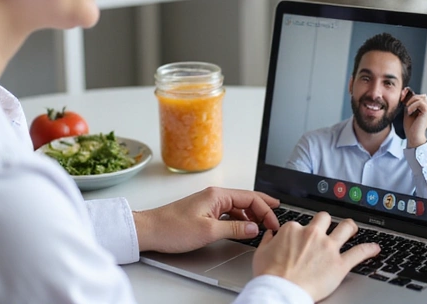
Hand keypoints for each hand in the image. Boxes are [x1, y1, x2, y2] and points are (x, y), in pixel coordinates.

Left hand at [133, 186, 279, 252]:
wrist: (150, 230)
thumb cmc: (173, 228)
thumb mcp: (208, 231)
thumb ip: (234, 230)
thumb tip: (254, 228)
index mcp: (217, 195)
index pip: (250, 198)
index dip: (266, 210)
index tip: (274, 223)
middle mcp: (214, 195)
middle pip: (246, 199)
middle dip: (263, 208)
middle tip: (276, 219)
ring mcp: (209, 203)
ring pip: (238, 207)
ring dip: (252, 215)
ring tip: (263, 224)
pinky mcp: (204, 212)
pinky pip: (229, 213)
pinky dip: (240, 219)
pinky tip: (244, 228)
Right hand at [252, 212, 379, 301]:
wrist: (280, 290)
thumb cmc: (269, 275)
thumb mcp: (261, 252)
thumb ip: (267, 240)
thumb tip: (270, 234)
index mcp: (293, 229)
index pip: (300, 223)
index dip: (300, 231)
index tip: (301, 238)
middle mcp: (313, 234)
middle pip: (324, 218)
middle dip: (326, 221)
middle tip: (328, 227)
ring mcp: (328, 248)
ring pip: (345, 228)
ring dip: (351, 227)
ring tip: (353, 228)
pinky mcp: (339, 264)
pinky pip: (359, 253)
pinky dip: (369, 249)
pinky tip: (375, 248)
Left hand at [401, 87, 426, 147]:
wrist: (412, 136)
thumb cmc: (410, 126)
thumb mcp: (408, 111)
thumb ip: (409, 104)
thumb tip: (406, 93)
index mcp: (424, 108)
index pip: (419, 96)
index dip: (411, 96)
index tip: (402, 98)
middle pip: (421, 96)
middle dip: (411, 97)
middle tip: (403, 102)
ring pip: (421, 98)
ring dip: (411, 102)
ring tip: (407, 110)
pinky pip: (420, 103)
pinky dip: (413, 106)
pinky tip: (409, 112)